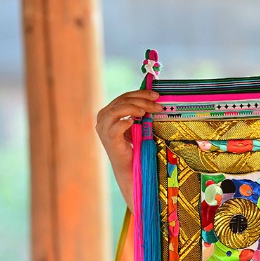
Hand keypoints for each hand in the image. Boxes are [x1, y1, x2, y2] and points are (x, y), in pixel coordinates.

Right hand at [95, 89, 161, 209]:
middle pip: (122, 100)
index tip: (156, 95)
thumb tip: (154, 98)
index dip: (140, 93)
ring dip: (134, 107)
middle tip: (157, 104)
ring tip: (147, 112)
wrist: (130, 167)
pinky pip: (116, 126)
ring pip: (116, 110)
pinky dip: (126, 121)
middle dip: (142, 100)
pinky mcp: (109, 139)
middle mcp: (102, 118)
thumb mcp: (137, 124)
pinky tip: (135, 121)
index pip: (124, 96)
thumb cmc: (135, 145)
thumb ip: (140, 111)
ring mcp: (104, 129)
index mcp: (108, 112)